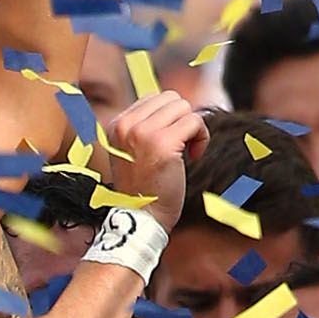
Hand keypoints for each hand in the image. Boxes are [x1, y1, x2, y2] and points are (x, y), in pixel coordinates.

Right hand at [104, 87, 206, 228]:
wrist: (141, 219)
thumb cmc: (145, 190)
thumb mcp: (134, 152)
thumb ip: (145, 128)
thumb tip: (176, 106)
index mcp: (117, 125)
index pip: (153, 99)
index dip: (169, 119)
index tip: (169, 144)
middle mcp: (126, 125)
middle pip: (170, 98)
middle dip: (182, 120)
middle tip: (181, 146)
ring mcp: (143, 132)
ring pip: (184, 107)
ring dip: (193, 128)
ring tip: (186, 152)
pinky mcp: (163, 143)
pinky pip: (195, 121)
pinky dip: (202, 138)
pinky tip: (193, 157)